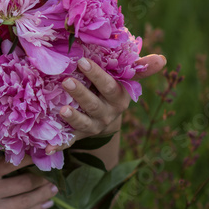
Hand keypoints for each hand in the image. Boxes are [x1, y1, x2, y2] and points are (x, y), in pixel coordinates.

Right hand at [0, 157, 55, 208]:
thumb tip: (19, 160)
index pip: (10, 163)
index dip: (30, 158)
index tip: (43, 153)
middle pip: (24, 183)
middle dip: (42, 178)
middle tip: (54, 173)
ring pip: (27, 200)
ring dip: (44, 193)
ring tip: (54, 188)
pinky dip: (37, 208)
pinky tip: (46, 203)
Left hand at [46, 54, 165, 152]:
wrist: (106, 115)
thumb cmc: (113, 88)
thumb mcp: (126, 78)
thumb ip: (140, 68)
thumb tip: (162, 60)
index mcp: (118, 98)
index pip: (109, 87)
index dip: (97, 76)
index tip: (82, 62)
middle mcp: (107, 114)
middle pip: (94, 105)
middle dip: (81, 94)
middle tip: (66, 81)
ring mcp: (93, 127)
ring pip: (83, 124)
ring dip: (72, 118)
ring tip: (61, 109)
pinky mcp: (79, 136)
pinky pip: (68, 142)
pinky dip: (58, 146)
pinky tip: (46, 148)